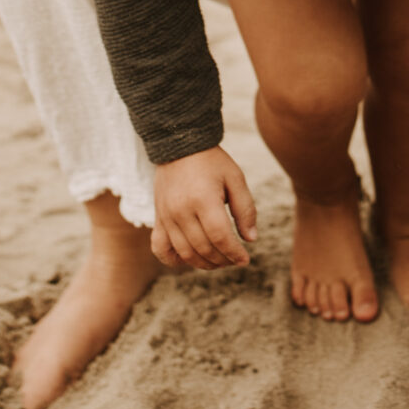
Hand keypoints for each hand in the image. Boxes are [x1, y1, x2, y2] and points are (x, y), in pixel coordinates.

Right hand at [152, 147, 257, 271]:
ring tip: (219, 261)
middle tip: (234, 259)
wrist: (179, 144)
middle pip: (204, 248)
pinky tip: (189, 259)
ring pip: (185, 253)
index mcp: (203, 199)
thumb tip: (251, 239)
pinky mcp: (158, 218)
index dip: (234, 253)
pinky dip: (174, 260)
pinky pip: (160, 249)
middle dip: (223, 260)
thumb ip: (245, 209)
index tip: (245, 259)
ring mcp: (166, 216)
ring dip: (204, 263)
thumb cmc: (211, 161)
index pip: (220, 237)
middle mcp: (181, 211)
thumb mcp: (235, 178)